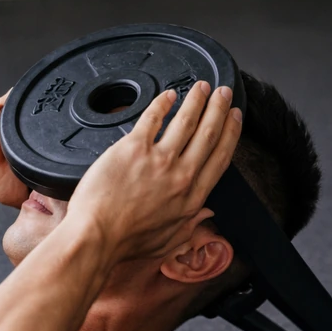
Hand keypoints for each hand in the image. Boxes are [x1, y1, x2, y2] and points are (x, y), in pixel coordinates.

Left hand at [67, 81, 242, 260]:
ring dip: (196, 100)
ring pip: (185, 121)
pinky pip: (153, 118)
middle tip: (223, 92)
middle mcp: (180, 176)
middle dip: (218, 109)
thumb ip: (188, 225)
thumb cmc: (124, 243)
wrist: (96, 237)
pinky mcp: (133, 149)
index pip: (219, 158)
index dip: (230, 134)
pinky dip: (163, 103)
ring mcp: (158, 161)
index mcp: (190, 198)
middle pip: (208, 134)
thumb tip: (205, 214)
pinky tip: (168, 95)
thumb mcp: (167, 241)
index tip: (234, 118)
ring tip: (201, 87)